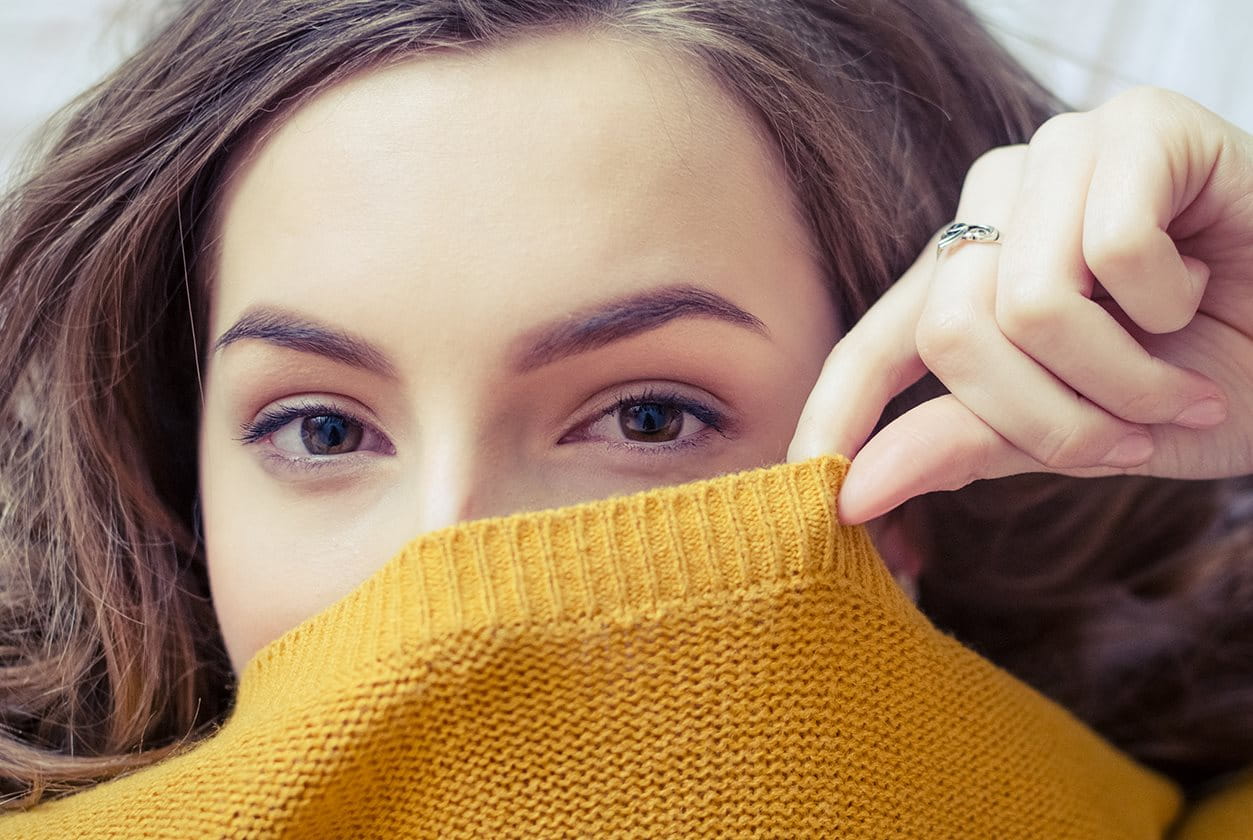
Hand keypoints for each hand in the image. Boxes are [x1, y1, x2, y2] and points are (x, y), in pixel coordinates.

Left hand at [787, 87, 1252, 525]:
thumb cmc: (1206, 380)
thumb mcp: (1074, 432)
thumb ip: (964, 442)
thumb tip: (850, 491)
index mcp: (968, 269)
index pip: (879, 340)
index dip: (840, 410)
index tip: (813, 485)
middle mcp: (996, 200)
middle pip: (954, 334)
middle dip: (1053, 419)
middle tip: (1131, 438)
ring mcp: (1059, 156)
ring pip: (1029, 303)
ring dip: (1122, 378)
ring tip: (1179, 383)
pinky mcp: (1137, 129)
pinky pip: (1114, 251)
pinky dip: (1171, 303)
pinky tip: (1205, 285)